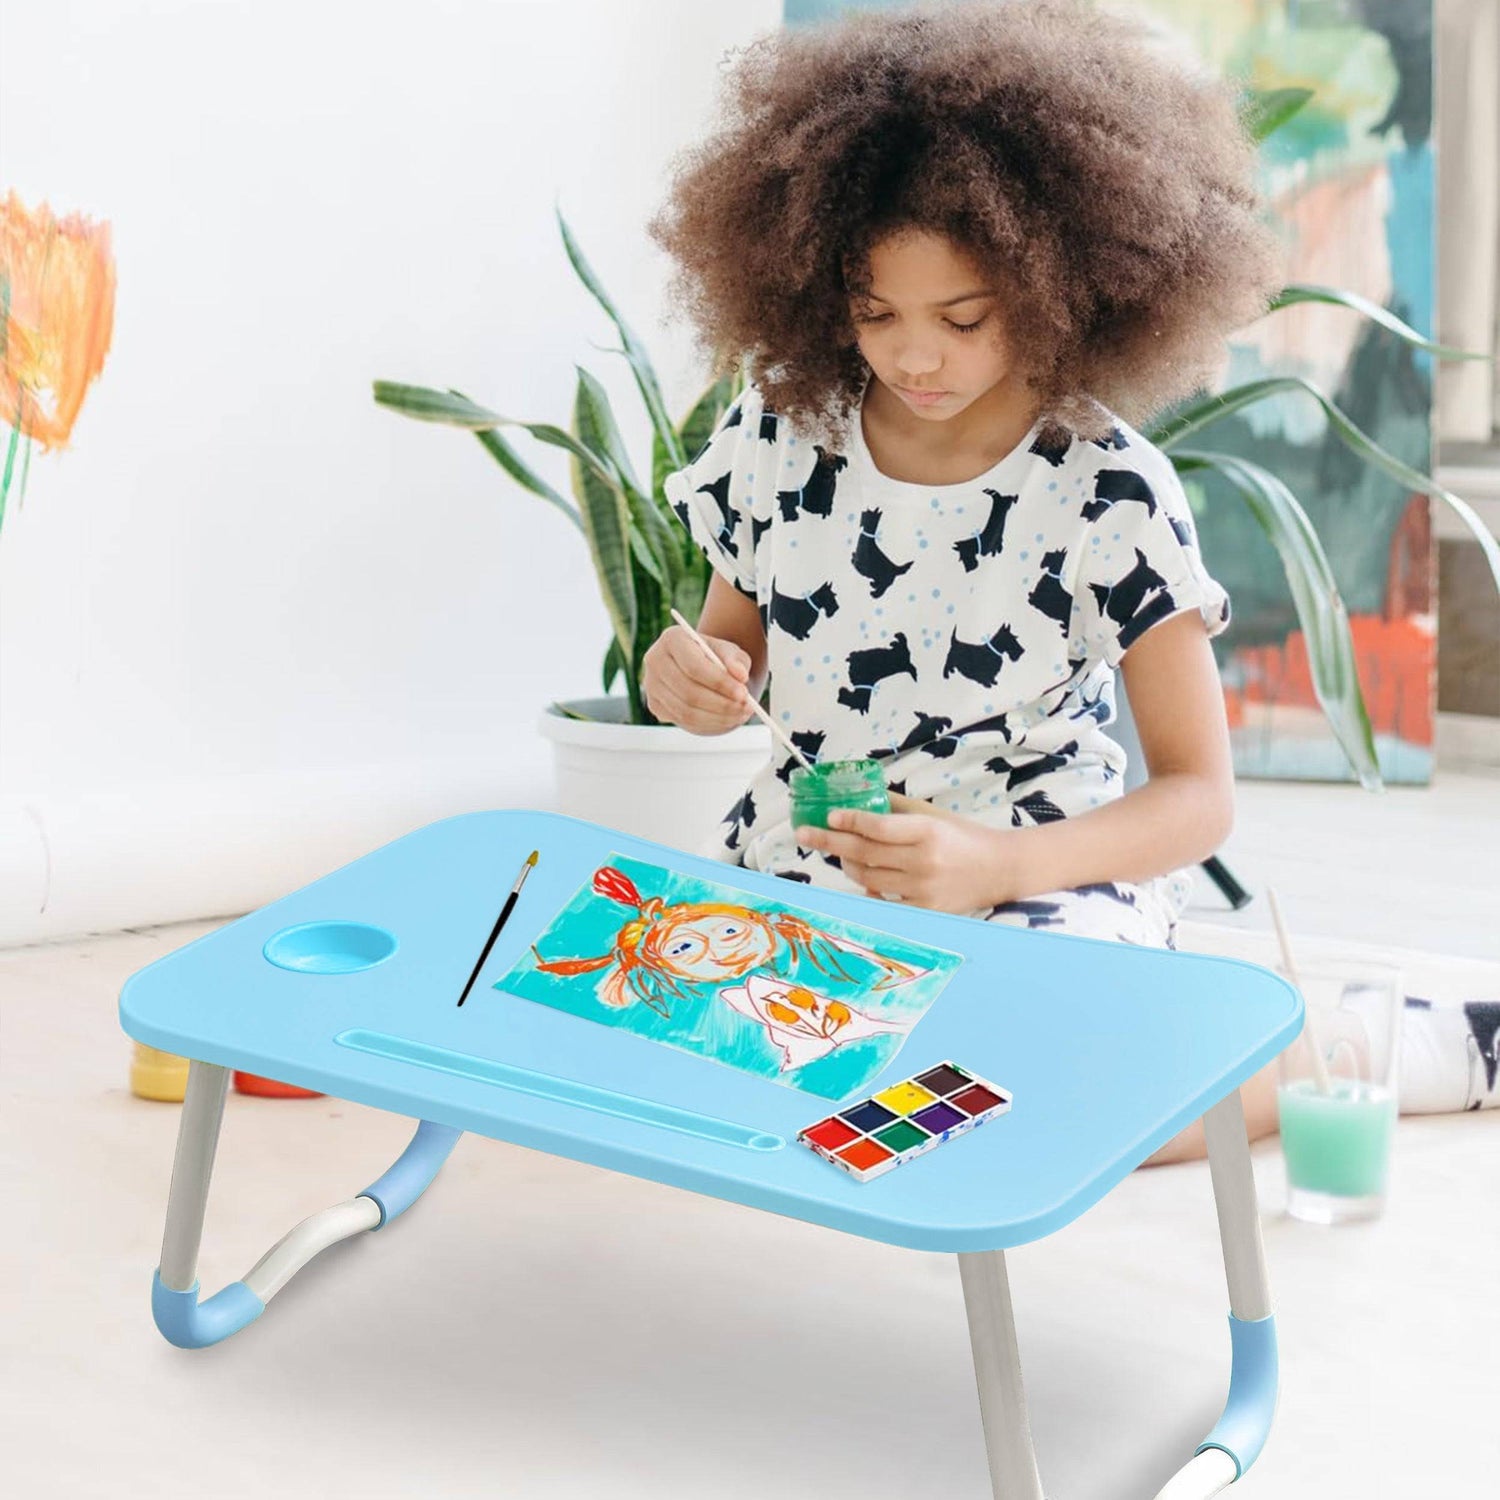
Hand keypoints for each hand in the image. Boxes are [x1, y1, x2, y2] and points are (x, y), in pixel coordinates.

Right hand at [641, 624, 753, 733]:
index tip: (743, 693)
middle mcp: (655, 661)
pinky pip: (684, 721)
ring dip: (718, 716)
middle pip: (688, 692)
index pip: (693, 666)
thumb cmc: (716, 657)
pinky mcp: (655, 705)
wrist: (701, 668)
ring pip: (686, 711)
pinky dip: (709, 723)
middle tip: (746, 708)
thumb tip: (740, 675)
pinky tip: (727, 718)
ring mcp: (651, 686)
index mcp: (672, 639)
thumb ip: (736, 661)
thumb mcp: (730, 652)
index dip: (719, 683)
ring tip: (741, 714)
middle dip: (721, 704)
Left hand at [795, 805, 1019, 912]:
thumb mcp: (934, 815)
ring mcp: (922, 889)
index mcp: (927, 831)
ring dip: (848, 863)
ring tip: (840, 854)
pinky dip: (869, 888)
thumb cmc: (964, 837)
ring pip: (868, 877)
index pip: (877, 827)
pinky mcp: (924, 910)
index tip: (828, 816)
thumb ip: (898, 809)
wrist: (1000, 870)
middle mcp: (923, 861)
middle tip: (805, 834)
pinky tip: (863, 877)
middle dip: (829, 842)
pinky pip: (883, 899)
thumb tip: (860, 798)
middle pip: (864, 852)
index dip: (849, 821)